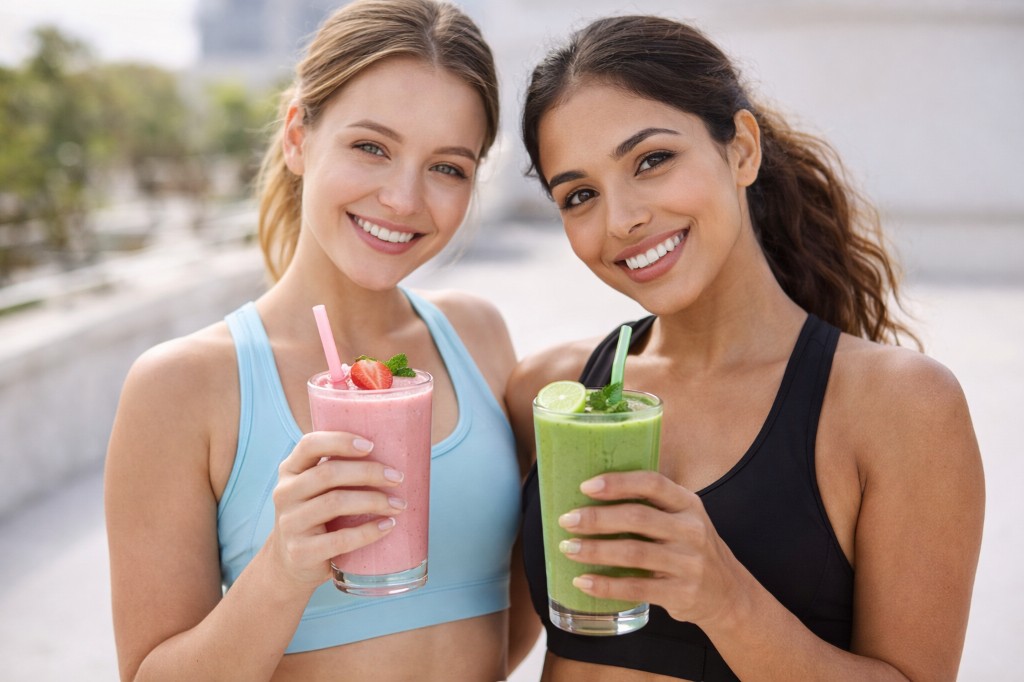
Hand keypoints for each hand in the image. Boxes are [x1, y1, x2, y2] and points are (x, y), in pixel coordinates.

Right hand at [269, 431, 405, 589]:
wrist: (292, 563)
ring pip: (335, 503)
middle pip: (328, 473)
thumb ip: (338, 470)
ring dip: (374, 501)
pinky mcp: (300, 552)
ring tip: (398, 504)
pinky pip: (340, 539)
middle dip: (368, 472)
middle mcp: (285, 493)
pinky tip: (387, 526)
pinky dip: (368, 531)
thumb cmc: (317, 516)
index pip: (310, 444)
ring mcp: (290, 523)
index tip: (371, 446)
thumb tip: (394, 450)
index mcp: (290, 470)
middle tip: (397, 477)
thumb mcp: (316, 489)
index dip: (340, 441)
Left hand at [557, 470, 744, 626]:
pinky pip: (636, 588)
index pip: (652, 483)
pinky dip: (605, 585)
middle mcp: (691, 530)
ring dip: (595, 550)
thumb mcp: (682, 519)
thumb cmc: (690, 548)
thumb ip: (650, 506)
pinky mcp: (681, 593)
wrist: (728, 594)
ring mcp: (689, 563)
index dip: (618, 483)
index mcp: (688, 504)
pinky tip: (583, 581)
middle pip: (637, 518)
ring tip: (568, 548)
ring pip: (633, 553)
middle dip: (596, 518)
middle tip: (567, 520)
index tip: (586, 487)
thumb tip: (590, 495)